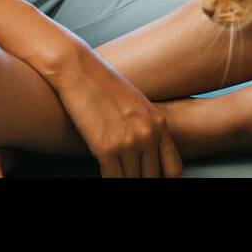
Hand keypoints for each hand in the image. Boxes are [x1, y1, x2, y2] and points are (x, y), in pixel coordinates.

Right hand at [45, 45, 182, 177]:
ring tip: (116, 173)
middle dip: (140, 179)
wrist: (78, 70)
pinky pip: (113, 179)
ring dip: (124, 179)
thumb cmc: (103, 85)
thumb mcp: (136, 103)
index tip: (149, 176)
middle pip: (152, 178)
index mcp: (158, 123)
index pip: (173, 169)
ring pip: (132, 181)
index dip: (161, 178)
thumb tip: (148, 150)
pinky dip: (109, 179)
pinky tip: (104, 172)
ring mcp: (129, 142)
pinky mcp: (106, 148)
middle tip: (129, 174)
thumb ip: (147, 127)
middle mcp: (148, 134)